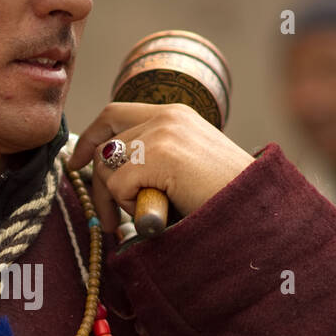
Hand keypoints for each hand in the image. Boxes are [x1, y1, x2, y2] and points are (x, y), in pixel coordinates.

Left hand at [69, 102, 254, 232]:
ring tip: (150, 213)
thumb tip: (106, 171)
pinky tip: (159, 210)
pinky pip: (119, 185)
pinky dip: (131, 206)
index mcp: (175, 114)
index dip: (90, 139)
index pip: (114, 114)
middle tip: (106, 222)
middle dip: (98, 186)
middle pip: (104, 146)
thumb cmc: (224, 198)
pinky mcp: (161, 155)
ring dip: (120, 200)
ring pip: (108, 167)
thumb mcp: (184, 168)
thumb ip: (151, 159)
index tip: (76, 164)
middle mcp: (167, 116)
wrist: (259, 208)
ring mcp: (163, 133)